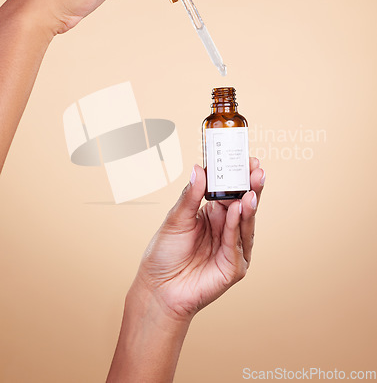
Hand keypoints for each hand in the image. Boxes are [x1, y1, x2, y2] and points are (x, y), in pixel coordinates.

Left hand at [133, 157, 264, 320]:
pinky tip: (237, 210)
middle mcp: (226, 228)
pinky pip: (236, 243)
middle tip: (256, 170)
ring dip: (249, 205)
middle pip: (243, 204)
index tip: (246, 159)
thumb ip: (190, 196)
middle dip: (251, 187)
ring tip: (251, 190)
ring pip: (244, 222)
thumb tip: (198, 168)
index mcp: (213, 214)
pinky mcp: (234, 266)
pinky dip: (236, 226)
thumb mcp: (176, 219)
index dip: (239, 176)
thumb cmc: (165, 254)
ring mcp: (232, 248)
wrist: (158, 288)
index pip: (231, 191)